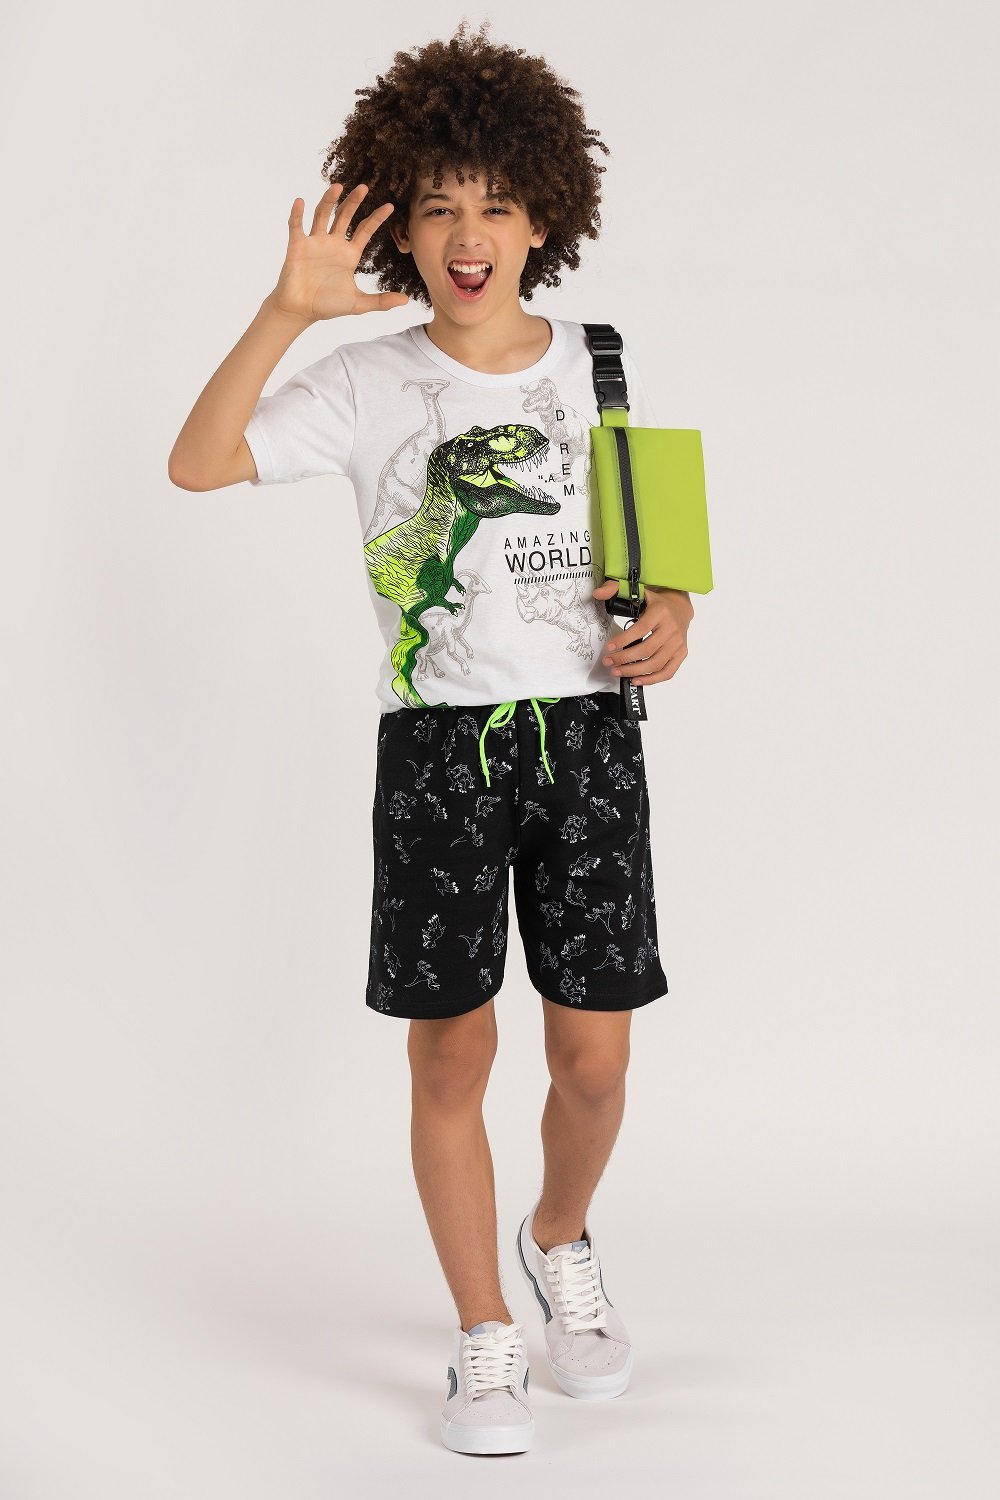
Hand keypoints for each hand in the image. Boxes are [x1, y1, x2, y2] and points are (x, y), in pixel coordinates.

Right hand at [268, 182, 409, 322]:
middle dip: (354, 202)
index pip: (365, 230)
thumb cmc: (328, 305)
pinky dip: (297, 214)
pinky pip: (296, 226)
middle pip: (345, 216)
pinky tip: (300, 202)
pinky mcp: (297, 246)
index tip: (390, 206)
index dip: (377, 218)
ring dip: (328, 201)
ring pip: (322, 215)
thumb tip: (406, 300)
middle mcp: (333, 243)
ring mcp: (315, 242)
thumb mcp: (358, 304)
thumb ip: (381, 301)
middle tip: (364, 187)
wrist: (301, 310)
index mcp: (349, 254)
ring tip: (337, 187)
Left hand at [592, 579, 693, 685]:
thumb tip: (597, 593)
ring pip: (656, 663)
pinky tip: (636, 680)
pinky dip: (651, 679)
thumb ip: (616, 589)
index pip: (640, 629)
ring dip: (634, 671)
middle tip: (608, 662)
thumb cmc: (656, 602)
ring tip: (617, 671)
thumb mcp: (638, 591)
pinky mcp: (681, 653)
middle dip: (624, 659)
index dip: (623, 640)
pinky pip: (667, 672)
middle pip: (647, 649)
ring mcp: (678, 643)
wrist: (680, 607)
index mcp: (661, 612)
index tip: (608, 648)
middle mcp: (672, 628)